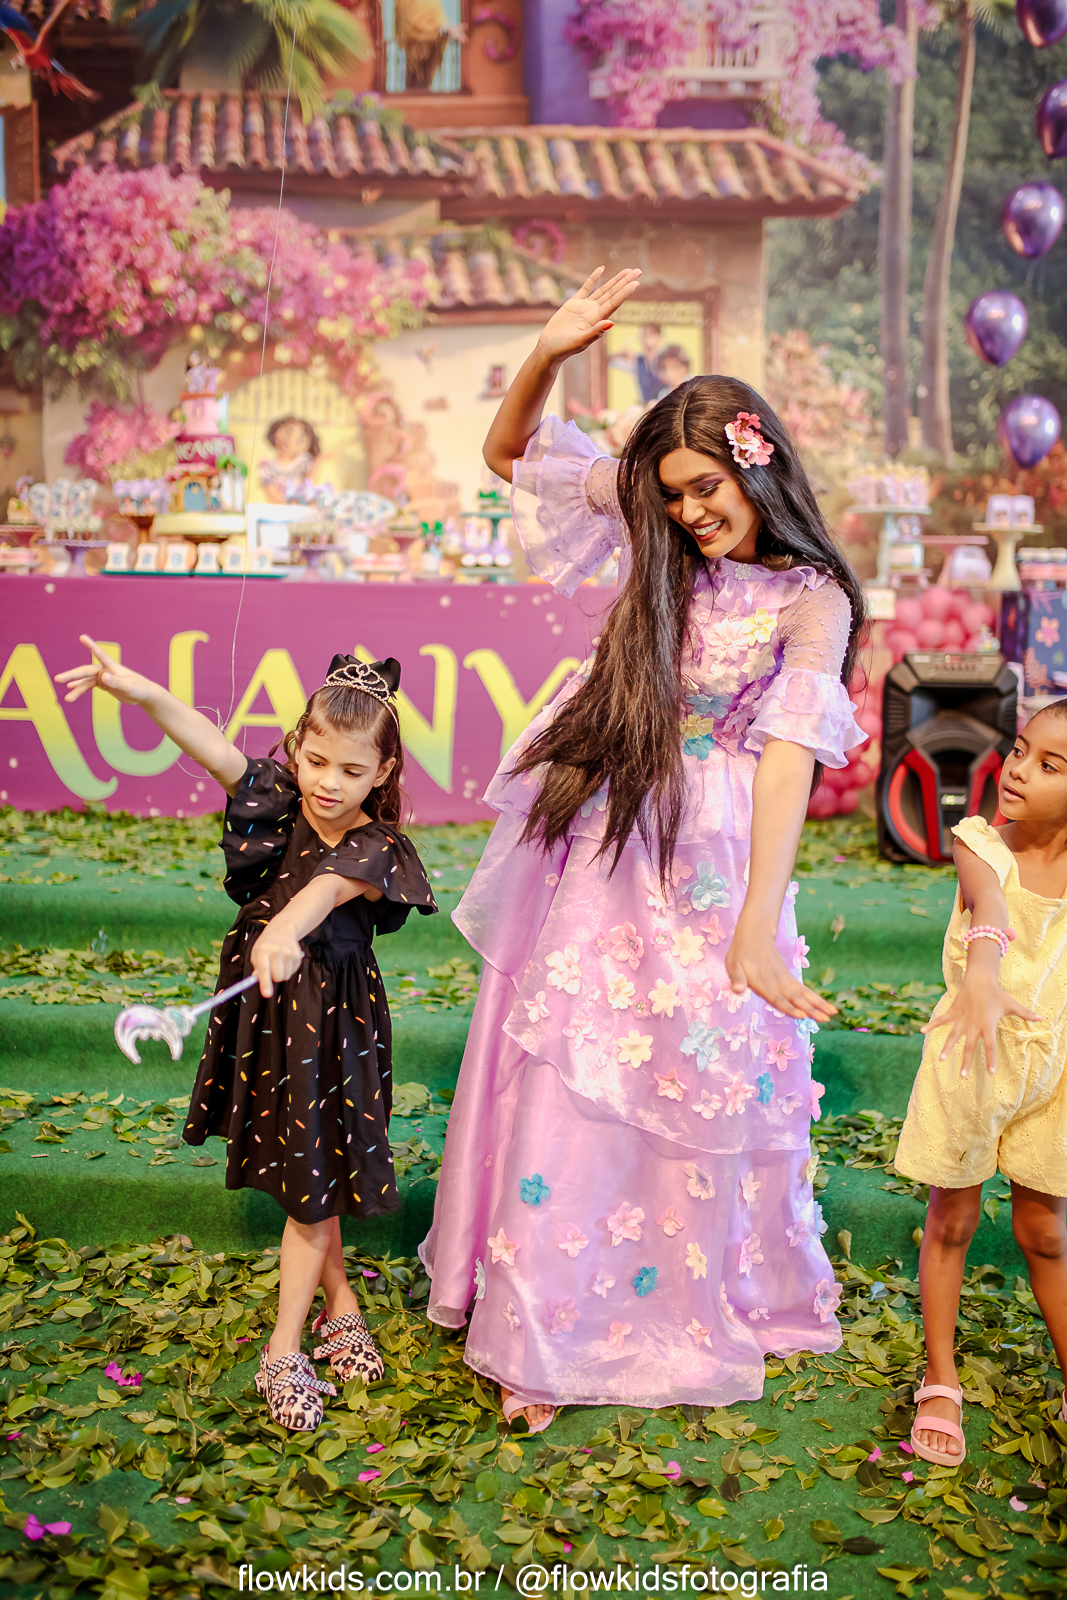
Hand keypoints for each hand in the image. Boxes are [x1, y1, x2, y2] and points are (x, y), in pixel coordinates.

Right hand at [54, 635, 153, 705]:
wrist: (143, 694)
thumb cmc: (139, 688)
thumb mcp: (128, 687)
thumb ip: (116, 681)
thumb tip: (102, 677)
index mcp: (112, 667)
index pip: (100, 654)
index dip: (91, 646)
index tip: (82, 637)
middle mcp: (105, 670)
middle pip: (85, 671)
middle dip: (71, 675)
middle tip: (57, 679)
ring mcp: (103, 676)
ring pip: (85, 681)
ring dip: (76, 688)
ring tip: (67, 699)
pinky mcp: (103, 684)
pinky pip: (88, 685)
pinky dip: (80, 688)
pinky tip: (71, 690)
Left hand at [250, 919, 304, 997]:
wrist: (282, 931)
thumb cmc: (265, 945)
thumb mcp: (256, 953)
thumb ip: (257, 968)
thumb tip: (259, 979)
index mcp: (263, 950)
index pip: (264, 970)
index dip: (265, 983)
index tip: (267, 994)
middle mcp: (276, 951)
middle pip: (277, 977)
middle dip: (273, 978)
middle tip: (271, 969)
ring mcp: (289, 953)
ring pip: (285, 976)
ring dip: (281, 974)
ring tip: (278, 963)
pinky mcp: (297, 956)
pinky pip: (292, 972)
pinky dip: (288, 970)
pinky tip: (285, 960)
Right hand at [535, 267, 642, 363]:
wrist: (549, 348)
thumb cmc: (564, 348)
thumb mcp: (580, 341)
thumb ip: (595, 332)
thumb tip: (611, 323)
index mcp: (597, 320)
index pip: (614, 303)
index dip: (625, 292)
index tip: (636, 282)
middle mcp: (594, 312)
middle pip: (613, 294)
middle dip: (626, 282)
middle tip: (639, 270)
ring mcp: (585, 307)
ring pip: (603, 290)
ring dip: (615, 280)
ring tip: (628, 270)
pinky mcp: (574, 304)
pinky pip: (586, 287)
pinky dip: (593, 278)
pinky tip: (601, 269)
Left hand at [725, 922, 836, 1023]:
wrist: (755, 935)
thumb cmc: (741, 953)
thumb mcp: (733, 965)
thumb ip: (737, 979)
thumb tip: (736, 990)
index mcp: (763, 983)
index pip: (778, 999)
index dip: (789, 1008)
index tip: (802, 1015)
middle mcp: (777, 983)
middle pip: (796, 999)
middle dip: (811, 1010)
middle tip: (825, 1019)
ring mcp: (785, 980)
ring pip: (804, 995)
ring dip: (819, 1004)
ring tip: (833, 1014)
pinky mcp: (789, 979)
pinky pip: (804, 990)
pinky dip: (816, 998)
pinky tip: (826, 1007)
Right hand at [921, 980, 1040, 1077]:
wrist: (980, 979)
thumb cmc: (996, 994)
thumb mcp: (1012, 1005)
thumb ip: (1025, 1015)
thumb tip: (1042, 1019)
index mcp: (987, 1026)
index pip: (990, 1047)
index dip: (990, 1060)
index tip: (990, 1072)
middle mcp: (973, 1025)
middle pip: (968, 1047)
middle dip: (965, 1062)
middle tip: (962, 1076)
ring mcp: (961, 1019)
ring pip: (953, 1036)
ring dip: (947, 1048)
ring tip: (941, 1059)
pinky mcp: (953, 1012)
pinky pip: (941, 1020)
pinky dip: (931, 1025)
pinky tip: (921, 1031)